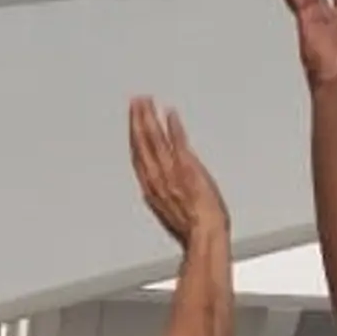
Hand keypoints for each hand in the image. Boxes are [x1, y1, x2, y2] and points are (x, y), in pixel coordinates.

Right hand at [128, 98, 227, 253]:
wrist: (204, 235)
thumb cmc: (192, 229)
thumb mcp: (169, 213)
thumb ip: (159, 196)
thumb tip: (151, 192)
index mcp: (151, 188)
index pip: (138, 155)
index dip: (133, 135)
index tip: (132, 119)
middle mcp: (157, 177)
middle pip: (143, 142)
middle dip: (138, 120)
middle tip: (136, 101)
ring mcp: (172, 171)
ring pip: (155, 139)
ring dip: (150, 118)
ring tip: (147, 101)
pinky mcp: (187, 167)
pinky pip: (177, 142)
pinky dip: (173, 127)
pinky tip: (170, 113)